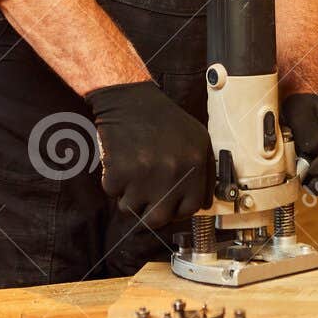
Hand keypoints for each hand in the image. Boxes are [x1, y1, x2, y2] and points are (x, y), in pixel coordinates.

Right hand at [85, 82, 214, 227]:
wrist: (130, 99)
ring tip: (131, 174)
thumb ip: (205, 173)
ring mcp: (145, 174)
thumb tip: (202, 203)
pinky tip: (120, 162)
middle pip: (159, 218)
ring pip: (131, 209)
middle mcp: (173, 172)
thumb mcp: (198, 139)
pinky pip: (112, 192)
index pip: (190, 209)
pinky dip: (112, 181)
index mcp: (195, 165)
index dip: (176, 210)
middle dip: (149, 212)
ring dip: (128, 196)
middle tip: (144, 199)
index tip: (168, 205)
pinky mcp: (120, 171)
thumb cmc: (163, 119)